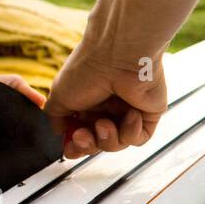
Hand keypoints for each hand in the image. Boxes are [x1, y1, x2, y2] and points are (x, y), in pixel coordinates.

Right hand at [45, 45, 166, 158]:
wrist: (119, 55)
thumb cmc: (88, 69)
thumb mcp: (59, 94)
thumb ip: (56, 117)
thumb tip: (60, 132)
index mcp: (86, 102)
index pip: (80, 134)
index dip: (75, 147)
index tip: (70, 148)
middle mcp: (107, 106)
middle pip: (97, 143)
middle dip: (88, 145)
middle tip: (83, 136)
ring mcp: (128, 110)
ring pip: (117, 144)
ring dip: (109, 139)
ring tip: (105, 123)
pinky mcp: (148, 114)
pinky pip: (139, 138)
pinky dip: (131, 132)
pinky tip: (130, 115)